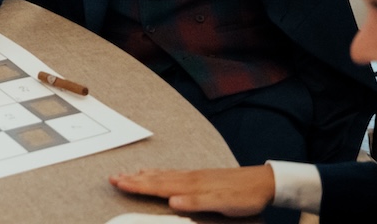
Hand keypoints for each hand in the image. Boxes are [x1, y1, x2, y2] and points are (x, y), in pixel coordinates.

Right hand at [109, 165, 274, 216]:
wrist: (264, 183)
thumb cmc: (243, 197)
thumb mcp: (222, 204)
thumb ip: (196, 202)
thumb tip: (171, 201)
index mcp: (190, 186)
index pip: (158, 186)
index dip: (137, 186)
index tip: (117, 183)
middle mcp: (188, 178)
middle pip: (155, 178)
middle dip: (133, 179)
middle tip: (112, 177)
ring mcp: (193, 175)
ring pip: (161, 175)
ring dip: (142, 175)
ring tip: (126, 174)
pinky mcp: (199, 176)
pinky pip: (171, 173)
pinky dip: (158, 172)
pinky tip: (154, 171)